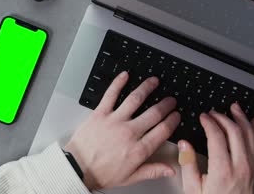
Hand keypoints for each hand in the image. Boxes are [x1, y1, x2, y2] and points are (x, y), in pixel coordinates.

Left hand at [63, 71, 179, 190]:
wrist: (77, 168)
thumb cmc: (101, 173)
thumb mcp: (130, 177)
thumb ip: (152, 171)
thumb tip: (170, 169)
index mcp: (138, 149)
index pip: (162, 131)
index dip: (172, 121)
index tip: (176, 115)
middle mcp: (129, 133)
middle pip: (153, 113)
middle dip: (165, 104)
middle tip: (170, 100)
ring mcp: (114, 121)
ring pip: (135, 99)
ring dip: (147, 88)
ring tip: (154, 82)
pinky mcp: (100, 114)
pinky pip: (110, 95)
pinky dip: (118, 83)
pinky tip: (125, 75)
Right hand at [179, 104, 253, 193]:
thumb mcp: (194, 189)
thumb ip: (188, 165)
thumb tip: (184, 145)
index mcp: (222, 170)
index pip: (217, 136)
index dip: (209, 122)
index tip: (203, 117)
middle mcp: (241, 166)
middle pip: (235, 132)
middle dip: (223, 117)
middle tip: (213, 113)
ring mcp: (252, 167)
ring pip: (251, 135)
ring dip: (242, 118)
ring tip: (234, 108)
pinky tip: (253, 123)